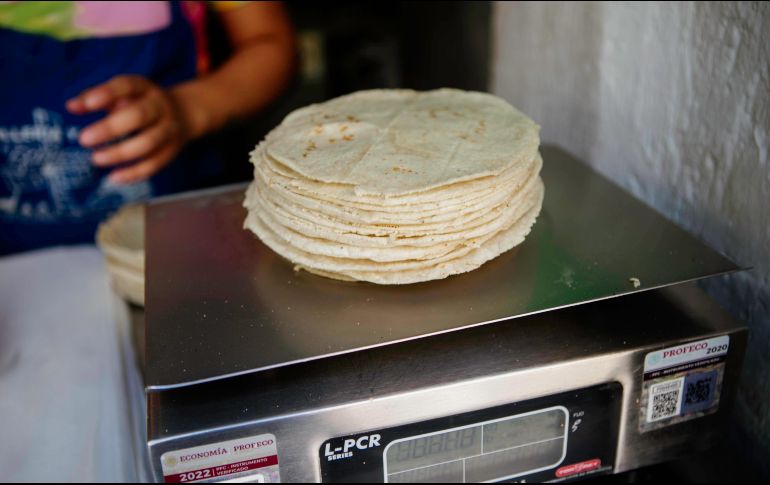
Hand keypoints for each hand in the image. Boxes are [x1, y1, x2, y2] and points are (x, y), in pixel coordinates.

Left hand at [67, 75, 190, 183]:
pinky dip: (135, 173)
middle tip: (84, 139)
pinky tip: (114, 177)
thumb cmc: (140, 103)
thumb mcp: (121, 94)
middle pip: (139, 115)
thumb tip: (71, 106)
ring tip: (96, 159)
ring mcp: (169, 129)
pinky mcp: (172, 150)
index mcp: (144, 88)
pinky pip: (155, 163)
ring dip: (121, 153)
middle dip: (111, 128)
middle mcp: (160, 106)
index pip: (126, 85)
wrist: (183, 113)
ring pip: (148, 142)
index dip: (107, 94)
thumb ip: (95, 98)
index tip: (86, 105)